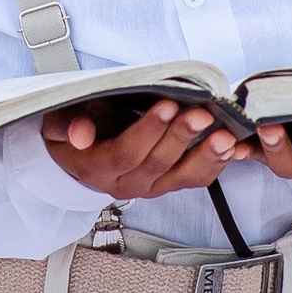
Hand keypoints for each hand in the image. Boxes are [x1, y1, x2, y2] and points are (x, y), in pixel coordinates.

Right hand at [40, 98, 254, 202]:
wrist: (80, 159)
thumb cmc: (73, 133)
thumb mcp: (58, 125)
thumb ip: (68, 126)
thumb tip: (80, 135)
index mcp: (98, 167)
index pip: (126, 152)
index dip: (148, 131)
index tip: (167, 105)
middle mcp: (126, 183)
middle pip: (158, 163)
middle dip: (182, 137)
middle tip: (202, 114)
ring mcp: (150, 187)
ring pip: (181, 177)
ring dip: (206, 156)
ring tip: (226, 138)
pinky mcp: (168, 184)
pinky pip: (195, 180)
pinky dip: (217, 165)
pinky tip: (232, 148)